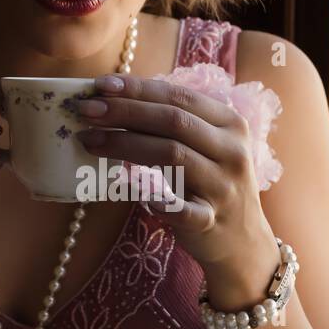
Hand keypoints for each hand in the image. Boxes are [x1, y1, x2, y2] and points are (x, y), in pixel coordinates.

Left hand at [75, 73, 273, 271]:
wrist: (243, 241)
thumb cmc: (211, 186)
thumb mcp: (205, 148)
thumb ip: (173, 125)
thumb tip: (115, 101)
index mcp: (229, 124)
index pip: (180, 97)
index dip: (138, 89)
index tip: (100, 86)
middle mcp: (232, 151)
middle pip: (174, 121)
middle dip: (125, 112)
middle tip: (86, 111)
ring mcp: (224, 187)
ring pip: (172, 155)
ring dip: (125, 145)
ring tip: (90, 141)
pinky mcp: (212, 220)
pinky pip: (181, 208)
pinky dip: (155, 198)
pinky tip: (127, 188)